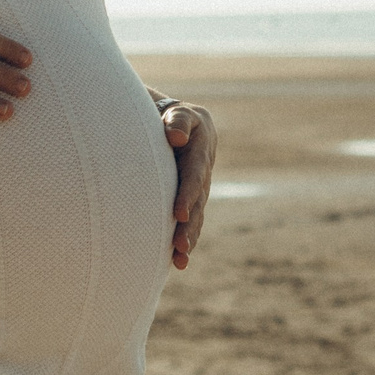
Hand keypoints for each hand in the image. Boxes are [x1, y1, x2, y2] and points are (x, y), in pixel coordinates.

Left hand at [159, 99, 217, 269]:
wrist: (178, 125)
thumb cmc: (171, 116)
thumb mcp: (177, 112)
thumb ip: (177, 121)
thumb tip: (176, 137)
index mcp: (200, 148)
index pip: (193, 173)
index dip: (187, 193)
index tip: (178, 213)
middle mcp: (202, 171)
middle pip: (197, 200)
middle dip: (188, 224)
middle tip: (179, 244)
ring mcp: (199, 187)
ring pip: (196, 215)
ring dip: (189, 237)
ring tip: (179, 258)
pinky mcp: (192, 199)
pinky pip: (192, 220)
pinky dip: (187, 240)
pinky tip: (178, 261)